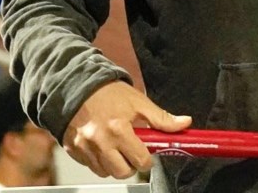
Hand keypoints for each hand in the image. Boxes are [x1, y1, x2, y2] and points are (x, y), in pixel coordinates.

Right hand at [62, 80, 191, 178]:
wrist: (78, 86)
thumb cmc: (110, 93)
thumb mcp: (140, 102)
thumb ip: (162, 118)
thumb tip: (184, 124)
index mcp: (119, 129)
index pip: (140, 160)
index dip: (148, 159)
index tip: (148, 154)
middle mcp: (100, 141)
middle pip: (121, 172)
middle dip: (131, 166)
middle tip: (133, 153)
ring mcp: (83, 147)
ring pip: (104, 172)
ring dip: (114, 165)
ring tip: (118, 148)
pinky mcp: (72, 149)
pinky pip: (89, 166)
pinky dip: (98, 161)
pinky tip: (103, 146)